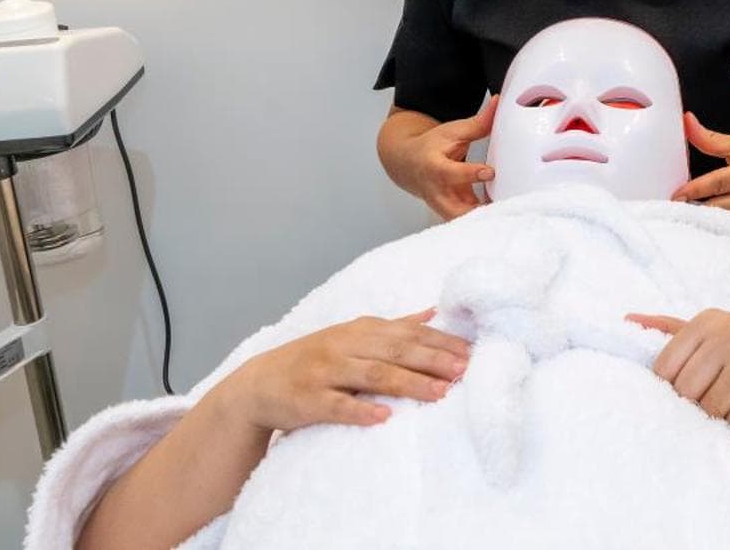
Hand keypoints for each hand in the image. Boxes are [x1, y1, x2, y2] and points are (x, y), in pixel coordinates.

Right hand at [217, 310, 470, 434]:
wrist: (259, 383)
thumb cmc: (314, 359)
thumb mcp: (352, 336)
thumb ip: (393, 326)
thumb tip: (433, 311)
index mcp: (359, 330)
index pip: (407, 332)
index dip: (439, 341)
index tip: (470, 353)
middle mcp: (344, 345)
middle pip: (395, 350)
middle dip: (432, 359)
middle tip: (463, 371)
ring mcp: (325, 371)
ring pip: (372, 375)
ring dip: (408, 383)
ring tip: (439, 393)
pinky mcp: (308, 399)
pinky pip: (337, 404)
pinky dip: (361, 409)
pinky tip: (385, 417)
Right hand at [392, 95, 497, 218]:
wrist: (408, 164)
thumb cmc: (432, 147)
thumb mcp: (452, 132)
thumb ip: (478, 123)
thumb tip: (499, 102)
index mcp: (434, 168)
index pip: (451, 174)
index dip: (470, 174)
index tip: (490, 172)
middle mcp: (437, 192)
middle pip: (456, 210)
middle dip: (477, 211)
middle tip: (504, 207)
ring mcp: (444, 207)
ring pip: (463, 222)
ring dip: (484, 221)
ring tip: (510, 215)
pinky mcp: (453, 215)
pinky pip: (470, 223)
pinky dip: (486, 221)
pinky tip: (506, 215)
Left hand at [625, 309, 729, 433]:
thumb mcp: (719, 332)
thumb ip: (673, 328)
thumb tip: (627, 318)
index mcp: (710, 320)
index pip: (665, 368)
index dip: (674, 391)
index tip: (693, 392)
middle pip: (686, 390)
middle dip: (699, 407)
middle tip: (718, 403)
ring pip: (711, 408)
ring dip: (722, 418)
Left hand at [670, 113, 729, 217]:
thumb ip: (710, 139)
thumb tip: (686, 122)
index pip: (718, 184)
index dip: (695, 190)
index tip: (676, 195)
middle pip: (718, 208)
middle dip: (693, 210)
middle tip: (670, 208)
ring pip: (722, 222)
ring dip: (701, 219)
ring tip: (679, 216)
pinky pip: (728, 226)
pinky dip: (712, 224)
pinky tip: (697, 222)